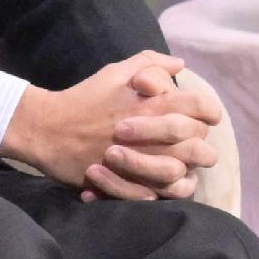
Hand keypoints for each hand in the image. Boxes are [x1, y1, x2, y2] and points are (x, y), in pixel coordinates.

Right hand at [1, 52, 223, 200]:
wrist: (47, 130)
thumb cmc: (84, 98)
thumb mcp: (115, 72)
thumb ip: (150, 64)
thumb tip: (179, 64)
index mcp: (151, 104)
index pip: (200, 107)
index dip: (210, 111)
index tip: (207, 116)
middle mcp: (150, 134)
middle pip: (198, 143)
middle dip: (202, 143)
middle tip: (195, 144)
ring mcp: (139, 162)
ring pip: (182, 172)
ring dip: (187, 169)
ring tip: (182, 166)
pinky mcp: (125, 183)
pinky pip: (158, 194)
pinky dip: (165, 191)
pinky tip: (165, 183)